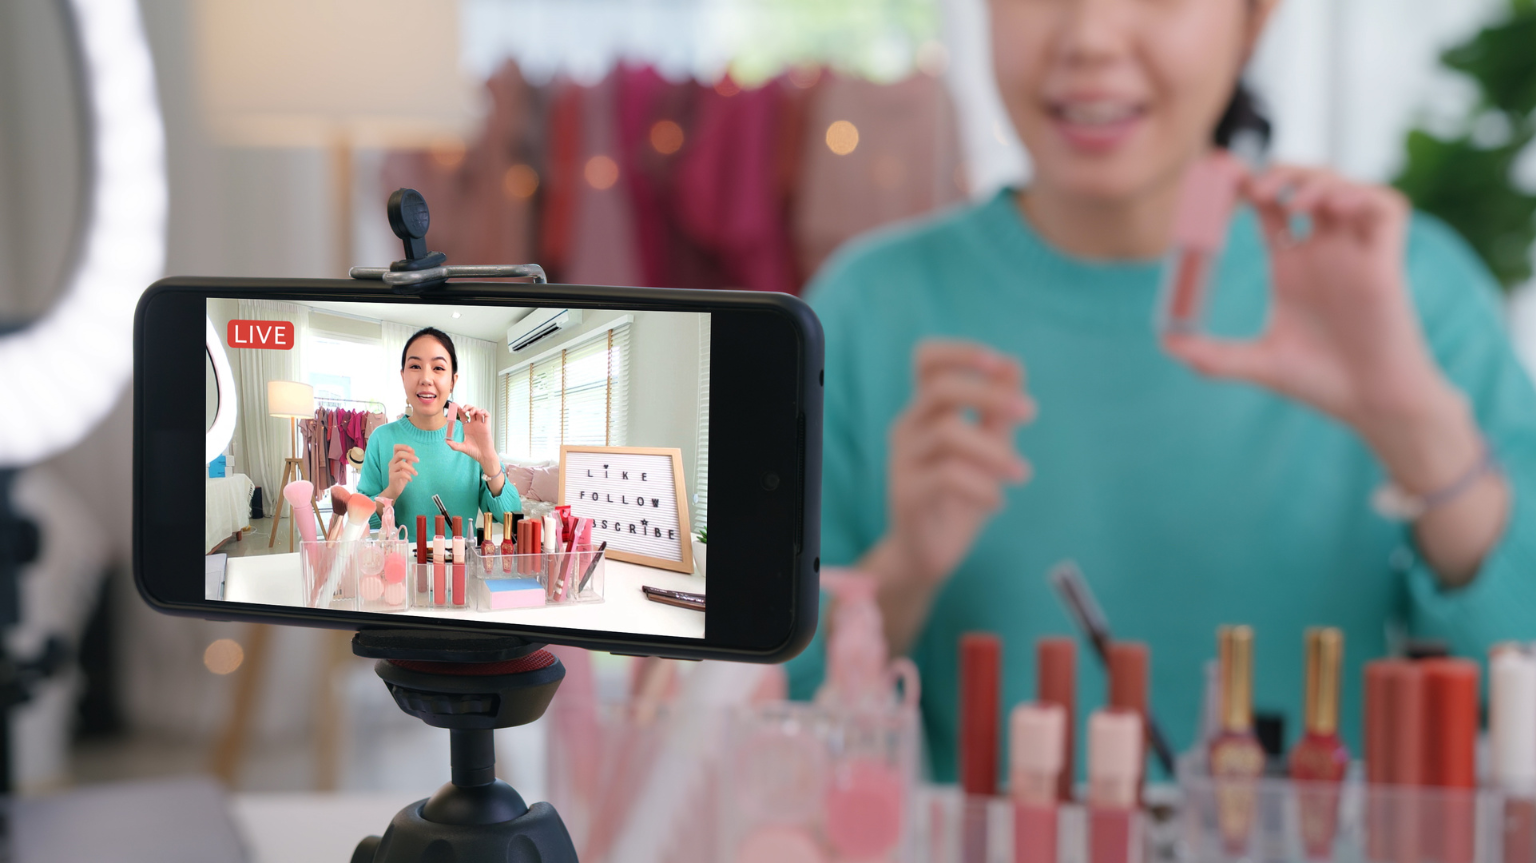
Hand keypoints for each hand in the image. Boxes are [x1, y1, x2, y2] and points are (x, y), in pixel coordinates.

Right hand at [385, 444, 418, 497]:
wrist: (395, 489)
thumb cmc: (401, 477)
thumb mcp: (406, 467)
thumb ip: (408, 459)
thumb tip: (412, 450)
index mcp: (395, 459)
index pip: (396, 448)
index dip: (403, 446)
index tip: (411, 450)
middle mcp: (392, 463)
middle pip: (399, 454)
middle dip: (410, 456)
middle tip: (418, 460)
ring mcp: (391, 470)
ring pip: (401, 464)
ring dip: (411, 468)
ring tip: (415, 473)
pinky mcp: (392, 477)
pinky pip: (401, 474)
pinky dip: (408, 476)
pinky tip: (411, 479)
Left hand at [445, 403, 498, 474]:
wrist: (483, 456)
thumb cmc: (474, 452)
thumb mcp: (462, 447)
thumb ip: (454, 445)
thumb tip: (446, 440)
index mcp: (467, 427)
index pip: (463, 415)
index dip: (459, 410)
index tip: (455, 406)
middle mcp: (474, 424)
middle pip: (471, 411)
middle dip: (467, 407)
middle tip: (463, 409)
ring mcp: (481, 425)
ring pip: (478, 411)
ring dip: (474, 409)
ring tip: (471, 412)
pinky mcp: (487, 426)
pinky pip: (487, 416)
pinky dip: (484, 411)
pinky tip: (480, 413)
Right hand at [868, 340, 1034, 595]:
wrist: (927, 553)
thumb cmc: (960, 495)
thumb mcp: (987, 448)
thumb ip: (998, 410)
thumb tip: (1014, 364)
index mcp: (926, 410)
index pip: (927, 360)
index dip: (960, 352)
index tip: (998, 362)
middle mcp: (908, 427)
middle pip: (940, 389)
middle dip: (990, 394)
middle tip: (1032, 412)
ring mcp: (903, 460)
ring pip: (946, 433)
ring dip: (994, 450)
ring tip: (1023, 474)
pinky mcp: (906, 494)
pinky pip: (945, 477)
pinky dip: (981, 486)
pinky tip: (998, 503)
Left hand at [1163, 163, 1507, 583]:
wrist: (1371, 405)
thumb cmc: (1321, 382)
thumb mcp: (1258, 363)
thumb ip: (1212, 355)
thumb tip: (1167, 342)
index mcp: (1290, 264)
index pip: (1266, 207)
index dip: (1244, 187)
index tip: (1216, 181)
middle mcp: (1323, 251)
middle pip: (1302, 185)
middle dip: (1277, 174)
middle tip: (1250, 190)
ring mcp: (1355, 252)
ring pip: (1342, 187)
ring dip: (1314, 180)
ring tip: (1288, 202)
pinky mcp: (1387, 260)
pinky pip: (1387, 207)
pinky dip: (1361, 196)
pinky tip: (1331, 210)